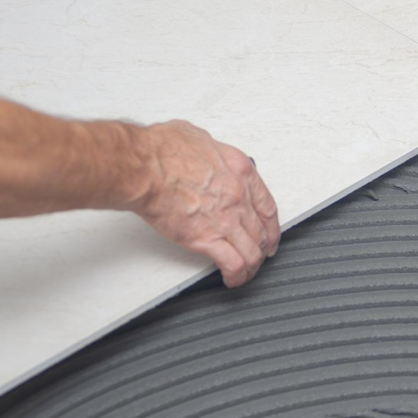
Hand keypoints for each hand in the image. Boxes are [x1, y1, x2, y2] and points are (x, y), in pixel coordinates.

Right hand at [127, 121, 280, 287]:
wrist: (145, 168)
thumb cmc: (162, 151)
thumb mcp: (199, 138)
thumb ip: (210, 151)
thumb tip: (205, 152)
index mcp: (240, 171)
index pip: (268, 205)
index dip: (272, 226)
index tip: (270, 233)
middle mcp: (238, 197)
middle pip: (262, 232)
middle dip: (263, 247)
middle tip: (259, 255)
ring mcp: (225, 220)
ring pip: (253, 252)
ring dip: (252, 266)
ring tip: (246, 272)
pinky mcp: (206, 239)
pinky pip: (234, 264)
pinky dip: (237, 276)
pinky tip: (232, 279)